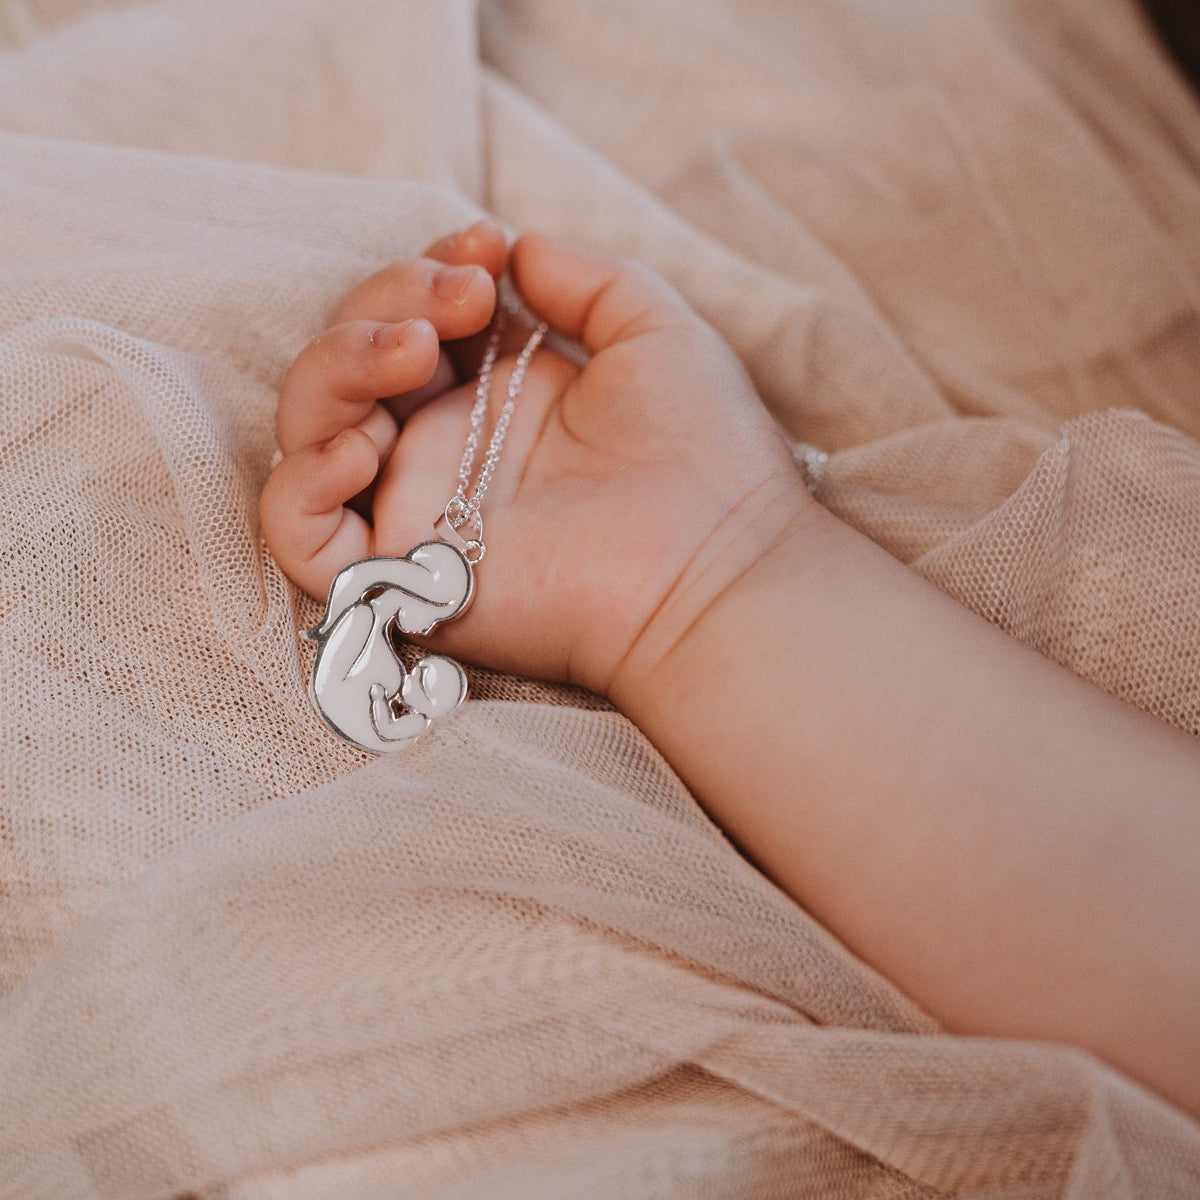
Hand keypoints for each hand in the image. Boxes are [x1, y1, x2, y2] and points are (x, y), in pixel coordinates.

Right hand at [260, 220, 810, 695]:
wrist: (719, 566)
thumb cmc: (705, 458)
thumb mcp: (653, 333)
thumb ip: (584, 281)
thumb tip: (520, 248)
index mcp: (498, 401)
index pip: (412, 320)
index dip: (425, 270)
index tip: (487, 250)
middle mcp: (447, 453)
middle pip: (350, 361)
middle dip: (384, 302)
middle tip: (462, 298)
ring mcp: (418, 513)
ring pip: (311, 429)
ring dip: (339, 365)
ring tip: (414, 350)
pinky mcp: (400, 577)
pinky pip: (299, 535)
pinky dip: (301, 481)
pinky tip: (357, 443)